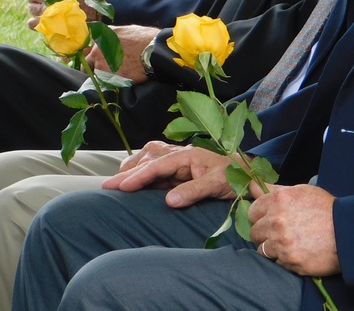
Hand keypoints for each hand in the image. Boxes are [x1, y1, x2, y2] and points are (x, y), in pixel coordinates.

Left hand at [85, 24, 157, 81]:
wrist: (154, 51)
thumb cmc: (144, 38)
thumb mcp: (124, 30)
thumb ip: (110, 35)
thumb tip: (107, 39)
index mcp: (100, 35)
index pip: (86, 45)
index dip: (89, 52)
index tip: (92, 56)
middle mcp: (97, 49)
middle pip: (86, 61)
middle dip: (91, 65)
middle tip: (100, 69)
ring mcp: (101, 64)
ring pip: (93, 73)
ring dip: (100, 74)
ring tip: (113, 75)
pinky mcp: (108, 77)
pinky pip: (102, 82)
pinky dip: (108, 82)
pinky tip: (118, 79)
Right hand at [103, 144, 234, 205]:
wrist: (246, 170)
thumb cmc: (234, 175)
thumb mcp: (216, 184)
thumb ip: (193, 191)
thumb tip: (169, 201)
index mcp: (187, 155)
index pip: (156, 165)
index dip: (138, 176)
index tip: (121, 187)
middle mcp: (179, 153)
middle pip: (147, 160)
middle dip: (127, 173)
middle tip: (107, 186)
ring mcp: (178, 157)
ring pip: (149, 157)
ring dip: (133, 165)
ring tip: (118, 178)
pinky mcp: (180, 165)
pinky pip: (155, 162)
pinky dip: (142, 166)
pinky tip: (136, 172)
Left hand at [249, 184, 339, 276]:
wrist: (348, 231)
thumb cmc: (325, 209)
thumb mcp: (301, 192)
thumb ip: (274, 190)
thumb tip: (251, 185)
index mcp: (278, 201)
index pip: (252, 211)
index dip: (260, 216)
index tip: (269, 219)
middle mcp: (276, 222)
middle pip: (254, 232)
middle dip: (265, 233)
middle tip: (280, 232)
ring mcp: (282, 243)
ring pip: (262, 250)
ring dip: (272, 248)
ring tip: (289, 244)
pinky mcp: (290, 261)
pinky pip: (277, 263)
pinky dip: (284, 260)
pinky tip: (297, 252)